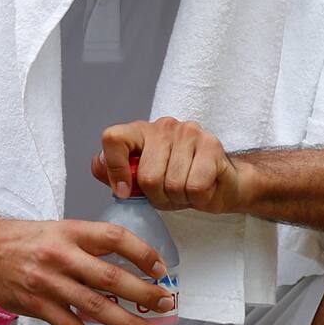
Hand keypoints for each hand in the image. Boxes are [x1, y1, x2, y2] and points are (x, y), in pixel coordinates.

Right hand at [0, 213, 176, 324]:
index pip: (115, 237)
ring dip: (128, 324)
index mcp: (71, 232)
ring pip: (96, 308)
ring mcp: (51, 285)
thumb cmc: (23, 240)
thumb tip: (128, 264)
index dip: (142, 252)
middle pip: (110, 276)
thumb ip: (89, 245)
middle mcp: (63, 257)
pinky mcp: (40, 308)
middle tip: (166, 303)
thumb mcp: (59, 230)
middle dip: (143, 292)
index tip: (161, 268)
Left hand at [92, 116, 247, 212]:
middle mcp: (164, 126)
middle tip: (169, 193)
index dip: (115, 168)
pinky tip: (202, 188)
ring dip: (179, 198)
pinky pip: (194, 186)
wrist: (223, 183)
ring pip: (172, 184)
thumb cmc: (178, 181)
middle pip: (147, 176)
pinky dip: (198, 197)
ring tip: (186, 190)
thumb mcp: (141, 181)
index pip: (114, 138)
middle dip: (158, 196)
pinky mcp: (212, 145)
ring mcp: (189, 133)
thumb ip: (115, 172)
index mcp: (142, 131)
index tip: (124, 190)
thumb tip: (100, 165)